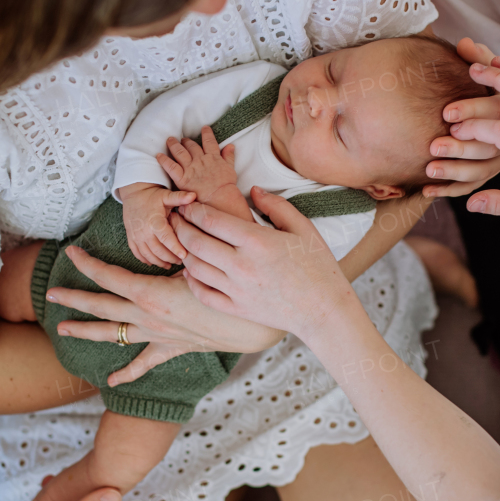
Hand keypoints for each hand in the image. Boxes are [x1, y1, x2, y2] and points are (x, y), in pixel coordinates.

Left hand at [46, 246, 284, 383]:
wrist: (253, 327)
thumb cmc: (230, 290)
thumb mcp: (202, 263)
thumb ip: (181, 244)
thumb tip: (170, 222)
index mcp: (151, 294)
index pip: (109, 277)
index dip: (87, 264)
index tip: (70, 252)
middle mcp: (149, 317)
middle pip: (102, 307)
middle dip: (75, 300)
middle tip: (51, 294)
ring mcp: (158, 335)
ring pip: (115, 335)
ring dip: (87, 332)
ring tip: (63, 330)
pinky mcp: (172, 347)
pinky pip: (146, 363)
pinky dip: (128, 373)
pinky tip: (113, 382)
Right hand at [117, 183, 195, 268]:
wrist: (134, 192)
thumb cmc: (153, 195)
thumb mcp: (167, 195)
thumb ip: (180, 197)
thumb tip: (193, 195)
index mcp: (154, 221)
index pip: (166, 239)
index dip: (175, 248)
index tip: (184, 256)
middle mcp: (144, 231)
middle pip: (158, 251)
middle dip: (170, 258)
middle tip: (181, 261)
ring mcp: (136, 236)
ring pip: (148, 255)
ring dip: (159, 262)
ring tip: (170, 265)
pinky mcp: (131, 238)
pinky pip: (137, 253)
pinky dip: (146, 260)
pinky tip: (155, 262)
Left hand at [157, 127, 239, 205]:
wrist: (220, 198)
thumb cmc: (226, 186)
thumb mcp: (230, 169)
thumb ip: (229, 156)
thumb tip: (230, 146)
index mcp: (212, 157)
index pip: (209, 142)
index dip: (206, 134)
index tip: (204, 128)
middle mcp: (200, 160)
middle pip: (191, 146)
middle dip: (186, 141)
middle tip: (182, 138)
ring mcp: (190, 168)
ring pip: (179, 152)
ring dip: (174, 145)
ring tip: (170, 140)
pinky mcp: (182, 178)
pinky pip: (170, 166)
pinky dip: (164, 160)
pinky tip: (159, 155)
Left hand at [168, 189, 361, 339]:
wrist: (324, 309)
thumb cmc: (317, 267)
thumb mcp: (303, 228)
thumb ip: (276, 206)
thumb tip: (252, 190)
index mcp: (257, 241)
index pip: (211, 220)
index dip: (193, 209)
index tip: (188, 204)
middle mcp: (242, 265)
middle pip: (195, 242)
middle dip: (180, 227)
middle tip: (175, 218)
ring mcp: (237, 290)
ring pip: (195, 268)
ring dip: (183, 252)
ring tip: (181, 241)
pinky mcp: (236, 309)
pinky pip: (203, 294)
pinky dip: (192, 281)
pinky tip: (192, 271)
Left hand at [423, 38, 499, 197]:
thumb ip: (483, 61)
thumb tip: (463, 42)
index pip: (497, 111)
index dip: (472, 110)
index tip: (445, 112)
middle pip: (488, 145)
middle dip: (460, 146)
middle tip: (433, 146)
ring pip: (480, 170)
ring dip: (453, 171)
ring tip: (428, 170)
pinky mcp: (494, 175)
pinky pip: (472, 186)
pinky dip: (449, 190)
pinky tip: (426, 190)